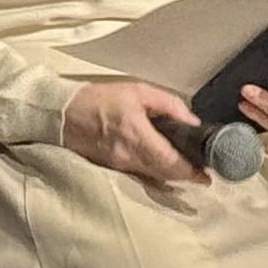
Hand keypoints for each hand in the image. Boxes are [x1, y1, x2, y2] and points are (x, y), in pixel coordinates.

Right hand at [63, 78, 206, 184]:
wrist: (62, 114)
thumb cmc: (98, 99)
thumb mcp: (138, 91)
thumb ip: (169, 104)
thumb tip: (191, 120)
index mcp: (137, 135)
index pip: (170, 162)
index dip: (190, 172)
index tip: (205, 175)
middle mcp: (129, 155)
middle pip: (165, 175)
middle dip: (186, 176)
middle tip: (201, 174)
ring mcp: (119, 165)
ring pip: (154, 177)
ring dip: (172, 176)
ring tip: (187, 171)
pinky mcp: (112, 168)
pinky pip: (140, 174)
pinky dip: (156, 173)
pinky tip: (163, 167)